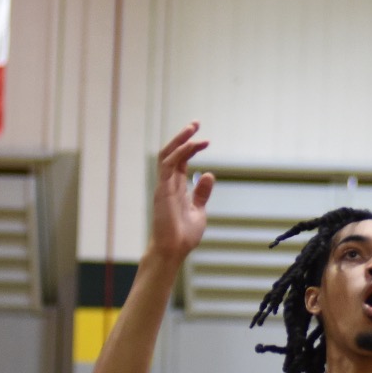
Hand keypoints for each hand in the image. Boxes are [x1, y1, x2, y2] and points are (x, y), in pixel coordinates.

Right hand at [151, 122, 214, 259]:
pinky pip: (168, 165)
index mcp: (176, 187)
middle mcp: (168, 183)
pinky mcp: (162, 190)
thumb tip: (209, 174)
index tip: (206, 140)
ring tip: (193, 127)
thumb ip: (201, 192)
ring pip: (167, 155)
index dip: (192, 148)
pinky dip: (179, 153)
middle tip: (196, 123)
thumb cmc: (184, 234)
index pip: (181, 161)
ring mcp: (164, 185)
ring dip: (180, 140)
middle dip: (183, 137)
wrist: (174, 249)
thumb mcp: (199, 210)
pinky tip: (192, 145)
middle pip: (172, 153)